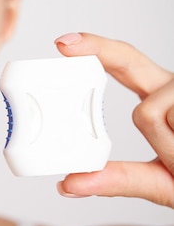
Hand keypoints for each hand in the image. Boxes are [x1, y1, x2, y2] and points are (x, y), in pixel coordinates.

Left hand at [54, 32, 173, 207]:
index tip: (62, 41)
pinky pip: (170, 123)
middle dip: (104, 58)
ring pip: (148, 113)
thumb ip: (118, 180)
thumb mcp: (161, 183)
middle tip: (75, 55)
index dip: (96, 47)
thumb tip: (67, 185)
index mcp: (164, 99)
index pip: (126, 64)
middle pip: (132, 68)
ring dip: (165, 146)